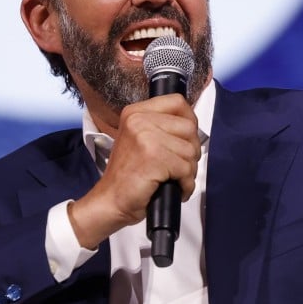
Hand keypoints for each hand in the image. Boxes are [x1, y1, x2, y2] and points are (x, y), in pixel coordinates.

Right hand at [68, 94, 199, 247]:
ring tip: (173, 179)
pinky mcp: (154, 158)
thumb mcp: (139, 139)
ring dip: (188, 171)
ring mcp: (146, 138)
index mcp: (135, 113)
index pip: (177, 102)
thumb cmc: (127, 176)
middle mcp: (139, 121)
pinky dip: (186, 184)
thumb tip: (192, 125)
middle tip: (178, 166)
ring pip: (190, 151)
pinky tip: (174, 188)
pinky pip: (186, 169)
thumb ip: (161, 127)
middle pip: (189, 128)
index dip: (190, 121)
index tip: (186, 139)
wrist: (110, 201)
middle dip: (191, 151)